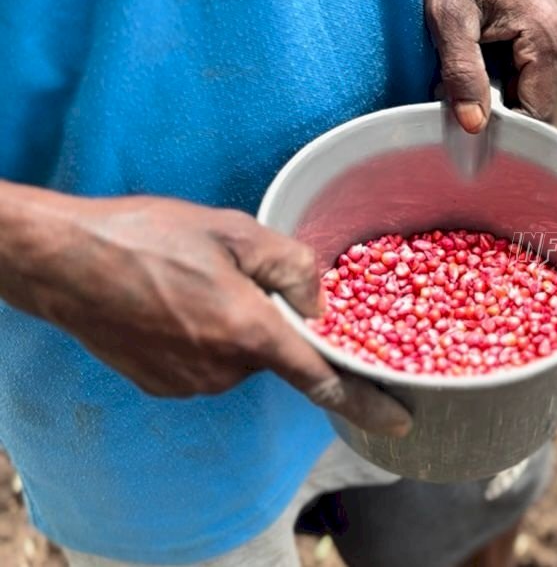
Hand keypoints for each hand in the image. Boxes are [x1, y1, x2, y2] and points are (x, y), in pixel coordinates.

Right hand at [0, 190, 410, 436]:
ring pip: (239, 356)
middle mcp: (224, 370)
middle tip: (229, 275)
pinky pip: (205, 364)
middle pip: (275, 353)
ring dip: (233, 326)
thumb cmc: (148, 237)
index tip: (399, 421)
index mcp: (251, 334)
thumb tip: (321, 304)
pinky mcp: (162, 385)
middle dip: (267, 319)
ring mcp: (190, 383)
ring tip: (190, 283)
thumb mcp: (235, 231)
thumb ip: (294, 266)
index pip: (323, 381)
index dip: (366, 403)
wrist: (62, 261)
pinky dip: (202, 337)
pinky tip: (171, 302)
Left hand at [426, 0, 556, 131]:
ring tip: (470, 62)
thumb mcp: (448, 18)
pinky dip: (505, 71)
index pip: (537, 112)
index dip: (505, 127)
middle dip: (499, 106)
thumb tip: (475, 126)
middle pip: (535, 101)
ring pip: (532, 86)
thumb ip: (462, 73)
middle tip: (460, 91)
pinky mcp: (552, 29)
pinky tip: (483, 51)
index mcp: (549, 38)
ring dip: (500, 88)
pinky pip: (531, 68)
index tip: (470, 126)